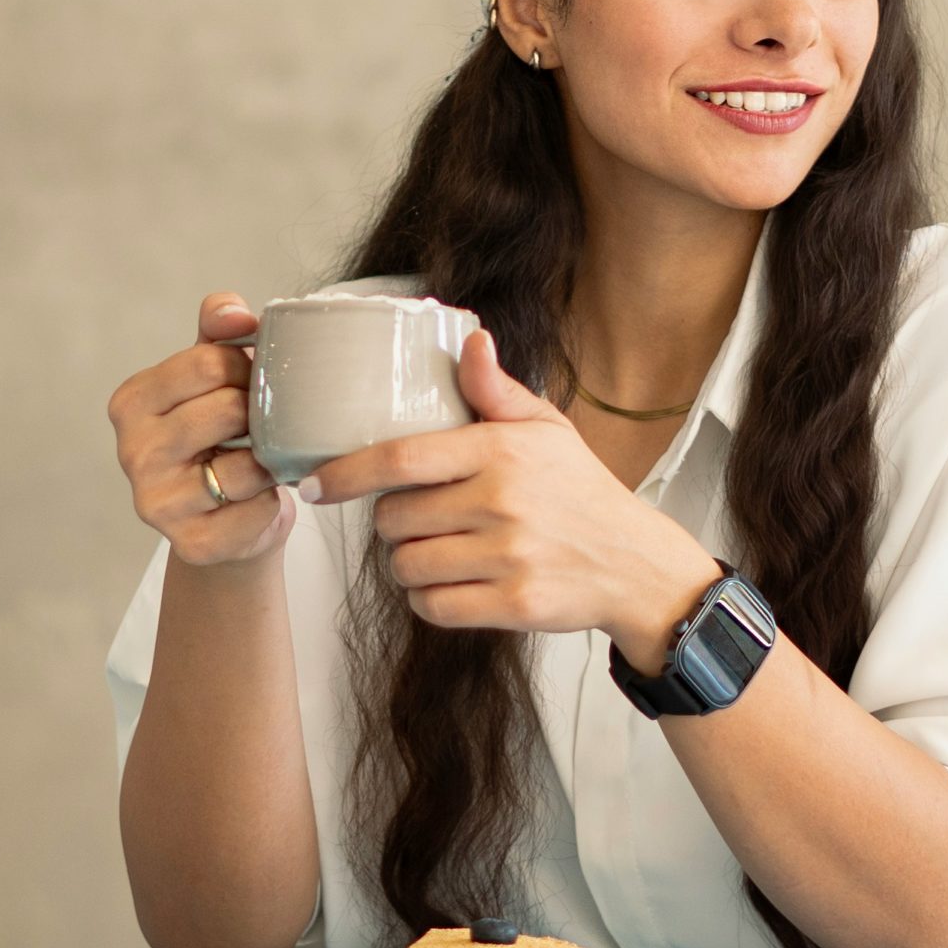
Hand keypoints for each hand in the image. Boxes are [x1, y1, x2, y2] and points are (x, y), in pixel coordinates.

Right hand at [107, 292, 297, 568]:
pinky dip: (271, 503)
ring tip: (261, 462)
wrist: (230, 521)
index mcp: (132, 402)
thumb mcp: (214, 376)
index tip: (252, 384)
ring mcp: (156, 503)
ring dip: (269, 462)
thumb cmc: (222, 436)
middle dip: (261, 414)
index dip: (247, 368)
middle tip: (263, 425)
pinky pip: (257, 511)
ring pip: (246, 465)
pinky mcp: (190, 544)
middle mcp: (133, 453)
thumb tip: (235, 313)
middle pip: (228, 409)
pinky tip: (258, 499)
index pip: (206, 363)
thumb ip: (219, 332)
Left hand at [299, 328, 721, 659]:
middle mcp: (502, 501)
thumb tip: (469, 339)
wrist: (634, 562)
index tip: (314, 484)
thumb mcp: (546, 428)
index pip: (400, 459)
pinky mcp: (513, 604)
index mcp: (500, 450)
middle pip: (393, 520)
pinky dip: (430, 599)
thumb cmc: (579, 490)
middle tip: (418, 519)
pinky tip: (454, 584)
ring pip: (407, 567)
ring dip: (409, 564)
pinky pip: (432, 608)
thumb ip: (497, 390)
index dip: (346, 473)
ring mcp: (508, 556)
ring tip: (439, 551)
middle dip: (391, 523)